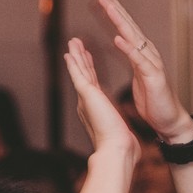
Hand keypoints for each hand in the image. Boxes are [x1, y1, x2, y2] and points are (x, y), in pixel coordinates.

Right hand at [64, 38, 136, 153]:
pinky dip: (73, 64)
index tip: (87, 60)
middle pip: (83, 76)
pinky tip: (69, 53)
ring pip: (79, 72)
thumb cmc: (121, 147)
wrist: (117, 150)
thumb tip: (123, 136)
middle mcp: (87, 103)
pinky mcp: (87, 96)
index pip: (92, 85)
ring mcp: (85, 99)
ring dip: (75, 56)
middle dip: (80, 60)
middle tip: (75, 46)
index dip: (89, 71)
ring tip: (72, 42)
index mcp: (95, 109)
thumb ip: (117, 129)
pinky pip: (78, 76)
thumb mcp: (119, 132)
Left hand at [98, 0, 190, 140]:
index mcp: (142, 54)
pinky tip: (118, 39)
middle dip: (116, 10)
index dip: (115, 13)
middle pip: (130, 27)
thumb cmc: (154, 100)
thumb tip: (122, 46)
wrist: (169, 120)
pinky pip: (138, 60)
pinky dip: (128, 49)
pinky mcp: (154, 76)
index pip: (127, 29)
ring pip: (134, 38)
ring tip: (109, 8)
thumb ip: (131, 60)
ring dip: (120, 22)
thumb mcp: (138, 76)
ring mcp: (152, 64)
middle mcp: (148, 54)